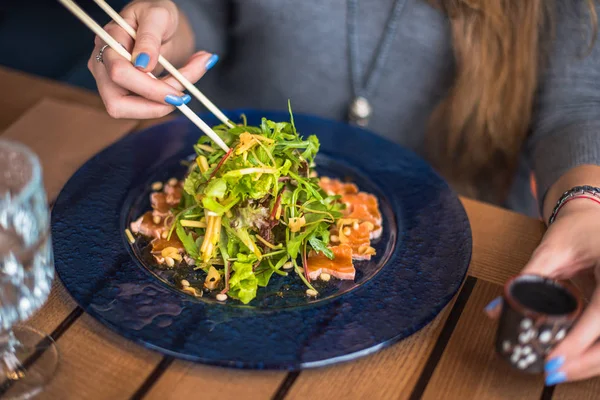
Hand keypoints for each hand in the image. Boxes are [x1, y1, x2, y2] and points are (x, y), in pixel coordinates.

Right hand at [87, 0, 217, 118]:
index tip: (177, 91)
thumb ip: (149, 37)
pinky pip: (145, 107)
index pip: (119, 73)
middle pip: (118, 103)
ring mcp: (110, 82)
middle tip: (184, 95)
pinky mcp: (126, 93)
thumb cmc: (155, 15)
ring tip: (188, 81)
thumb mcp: (158, 16)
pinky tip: (185, 82)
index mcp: (107, 42)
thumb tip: (142, 64)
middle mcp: (102, 65)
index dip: (148, 87)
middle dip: (155, 103)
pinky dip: (167, 101)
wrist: (160, 23)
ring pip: (132, 111)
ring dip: (163, 105)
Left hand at [486, 199, 599, 384]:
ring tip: (560, 367)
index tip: (555, 358)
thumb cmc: (575, 230)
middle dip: (585, 359)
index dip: (579, 340)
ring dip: (591, 359)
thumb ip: (525, 279)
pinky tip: (573, 355)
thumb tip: (495, 310)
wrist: (594, 217)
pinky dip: (594, 349)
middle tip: (553, 371)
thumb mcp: (550, 251)